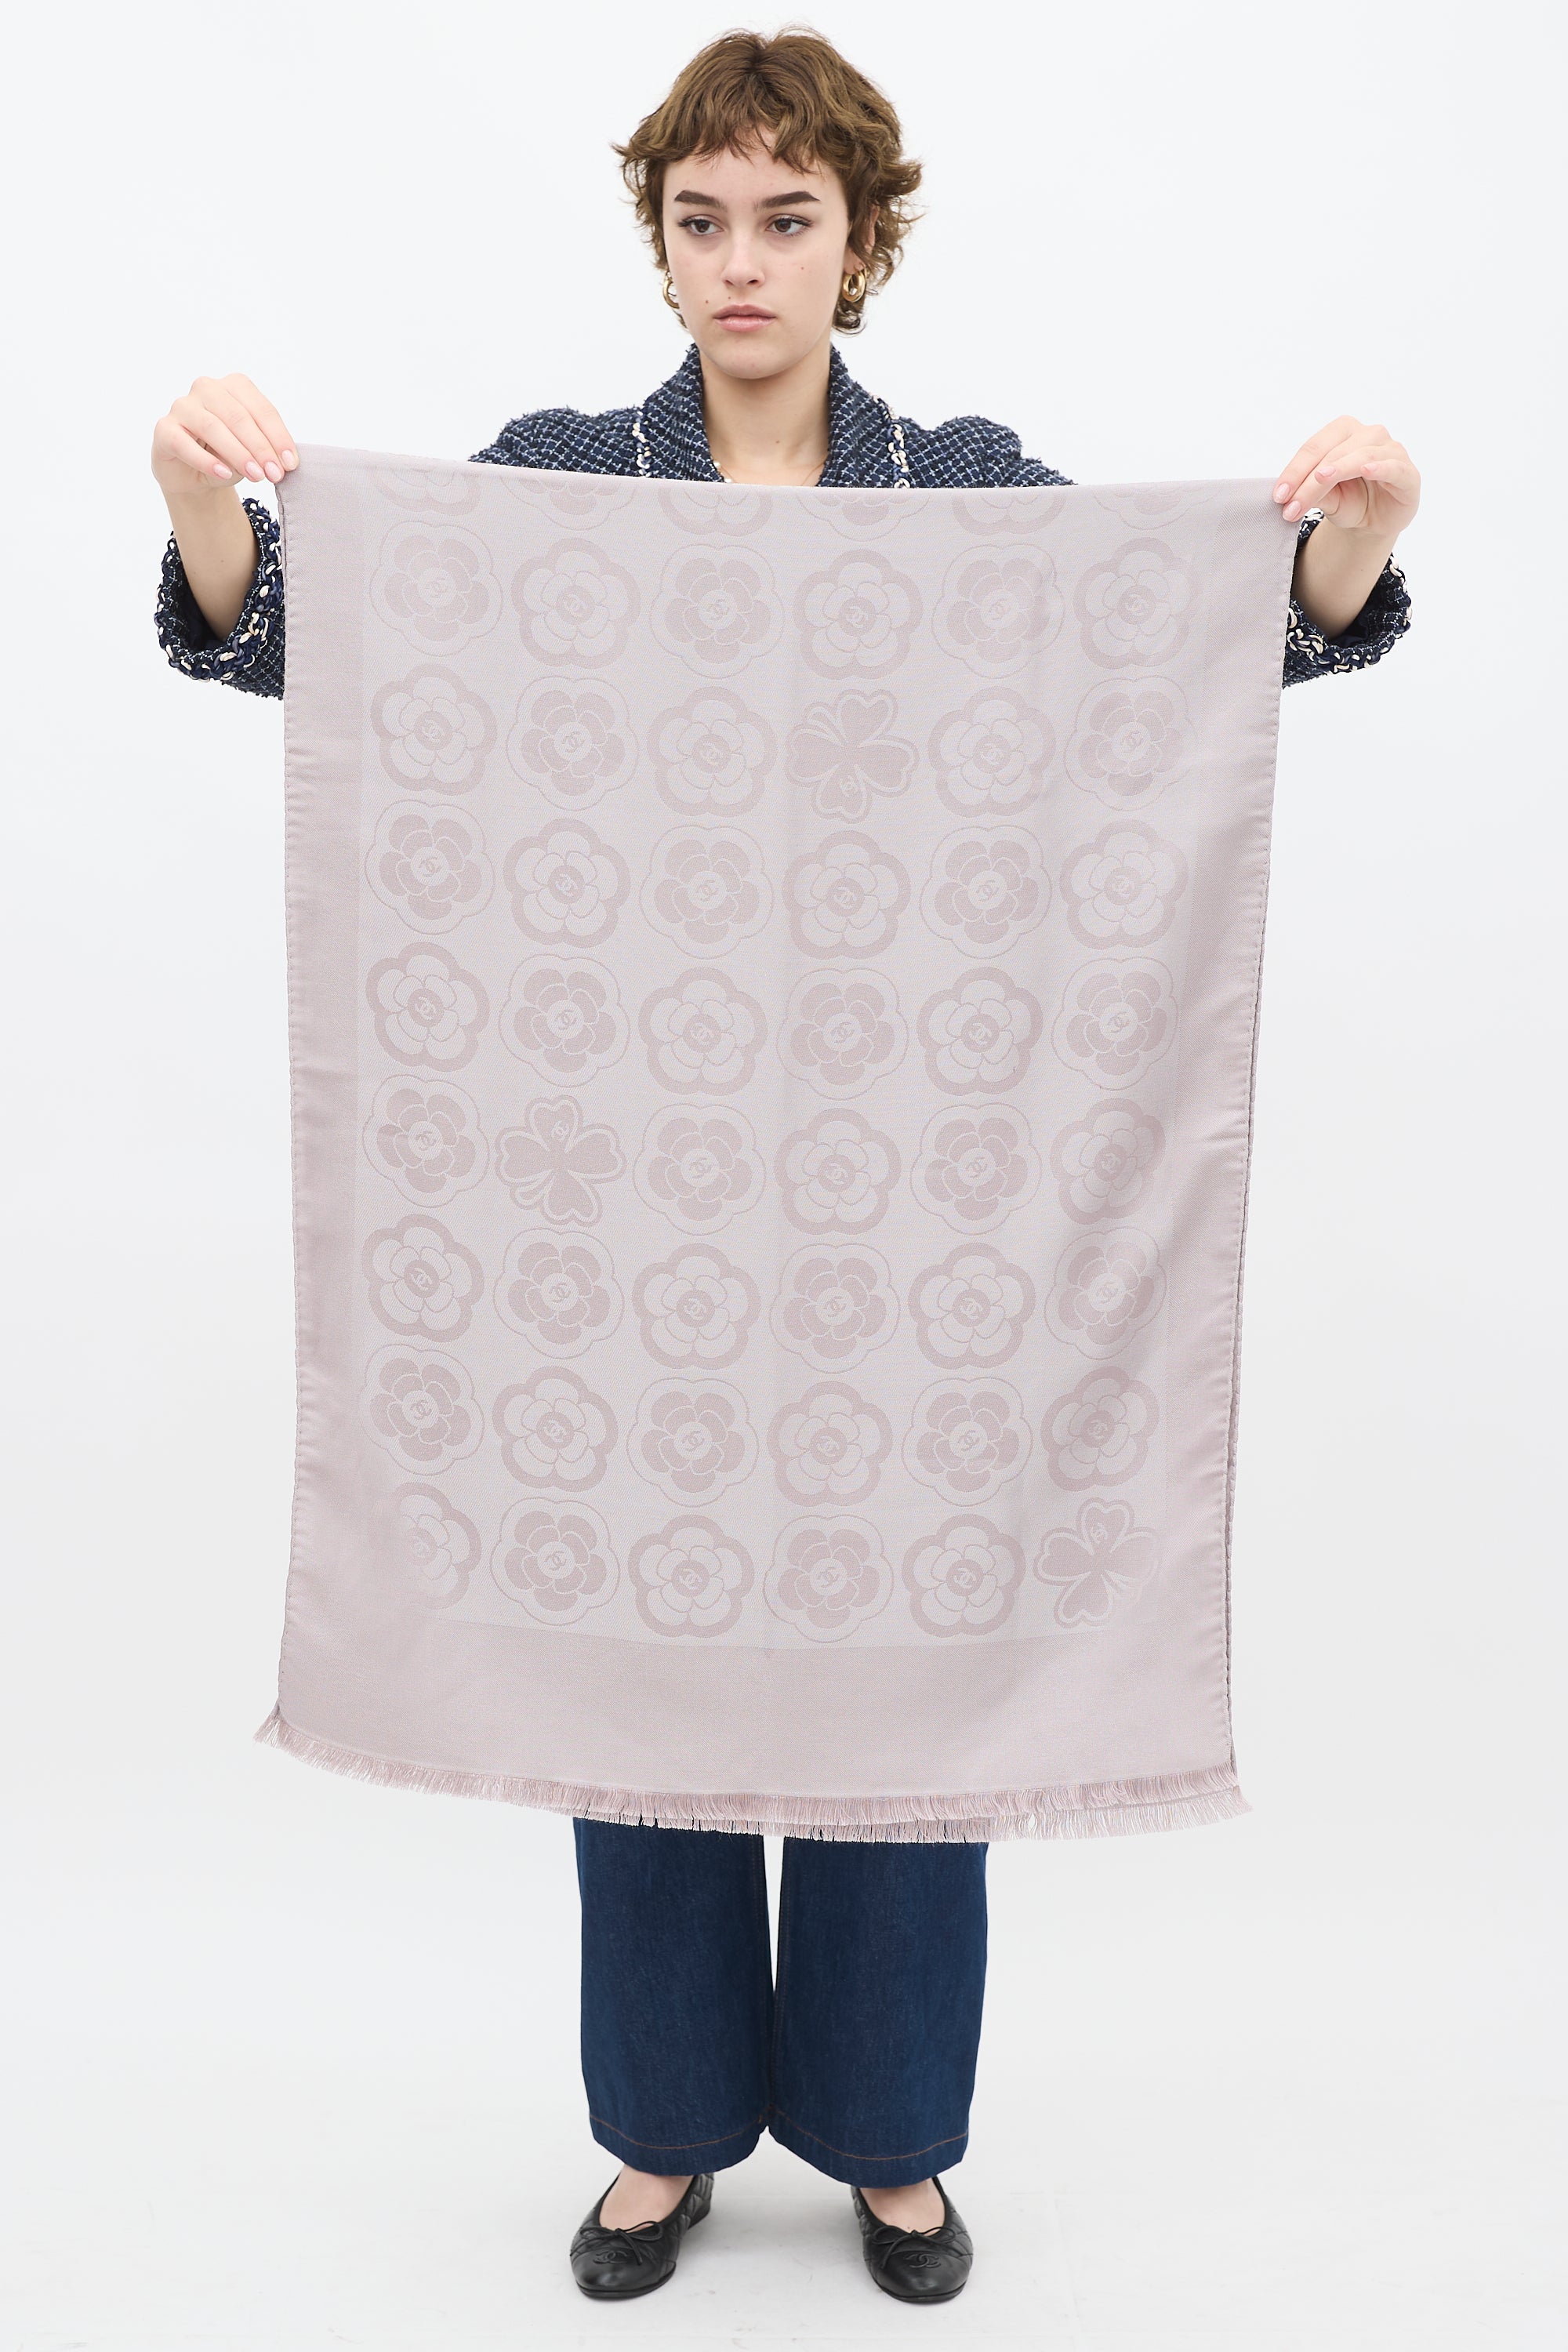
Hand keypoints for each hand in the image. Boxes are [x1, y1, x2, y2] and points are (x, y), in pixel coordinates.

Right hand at [152, 373, 297, 500]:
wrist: (193, 475)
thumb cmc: (226, 456)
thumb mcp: (252, 452)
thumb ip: (265, 451)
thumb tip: (283, 463)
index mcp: (233, 387)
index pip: (260, 409)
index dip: (278, 437)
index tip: (291, 464)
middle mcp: (206, 388)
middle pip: (238, 416)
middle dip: (260, 447)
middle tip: (275, 474)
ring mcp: (182, 406)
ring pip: (212, 427)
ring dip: (238, 454)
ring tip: (256, 476)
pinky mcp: (164, 429)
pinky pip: (184, 443)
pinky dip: (206, 461)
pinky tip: (224, 474)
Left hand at [1272, 416, 1418, 541]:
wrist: (1375, 521)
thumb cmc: (1350, 502)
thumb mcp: (1326, 499)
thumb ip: (1313, 492)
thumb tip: (1292, 494)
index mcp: (1344, 432)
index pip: (1315, 447)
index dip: (1294, 471)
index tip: (1278, 495)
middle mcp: (1369, 434)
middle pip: (1334, 452)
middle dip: (1309, 480)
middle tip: (1290, 506)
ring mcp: (1391, 450)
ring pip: (1360, 456)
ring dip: (1337, 472)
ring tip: (1318, 484)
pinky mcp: (1408, 472)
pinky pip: (1393, 465)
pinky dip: (1380, 466)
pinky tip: (1366, 469)